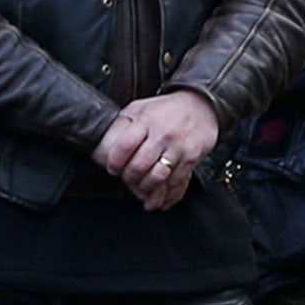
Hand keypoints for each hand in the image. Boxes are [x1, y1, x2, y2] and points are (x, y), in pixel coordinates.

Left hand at [93, 92, 220, 211]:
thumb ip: (123, 125)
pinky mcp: (191, 159)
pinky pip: (177, 183)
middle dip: (129, 177)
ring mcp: (178, 148)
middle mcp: (163, 135)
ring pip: (158, 178)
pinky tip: (159, 199)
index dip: (115, 162)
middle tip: (127, 178)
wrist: (200, 105)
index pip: (125, 146)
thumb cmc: (165, 109)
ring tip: (142, 187)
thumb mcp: (140, 108)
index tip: (113, 168)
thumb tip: (104, 145)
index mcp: (146, 120)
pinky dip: (166, 195)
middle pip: (140, 166)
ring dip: (146, 188)